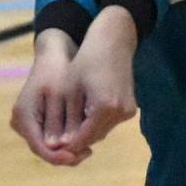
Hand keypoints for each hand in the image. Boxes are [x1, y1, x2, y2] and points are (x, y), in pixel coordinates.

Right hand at [10, 29, 88, 165]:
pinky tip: (82, 137)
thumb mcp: (58, 96)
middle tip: (89, 151)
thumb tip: (57, 148)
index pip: (40, 147)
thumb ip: (57, 122)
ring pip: (47, 146)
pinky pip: (50, 138)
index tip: (81, 154)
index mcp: (22, 115)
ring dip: (66, 149)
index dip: (60, 156)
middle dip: (65, 154)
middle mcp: (20, 122)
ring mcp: (26, 123)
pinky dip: (65, 140)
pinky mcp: (36, 122)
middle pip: (43, 149)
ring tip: (88, 146)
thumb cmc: (56, 71)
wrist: (52, 55)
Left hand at [63, 6, 137, 154]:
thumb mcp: (72, 87)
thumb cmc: (87, 59)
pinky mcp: (131, 108)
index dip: (68, 143)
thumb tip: (61, 144)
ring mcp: (128, 111)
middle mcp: (120, 112)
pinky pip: (110, 122)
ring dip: (87, 130)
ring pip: (103, 130)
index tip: (53, 144)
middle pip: (95, 136)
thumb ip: (69, 117)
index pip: (84, 136)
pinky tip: (84, 115)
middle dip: (77, 138)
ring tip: (68, 126)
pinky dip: (97, 122)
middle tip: (59, 138)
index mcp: (104, 107)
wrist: (114, 41)